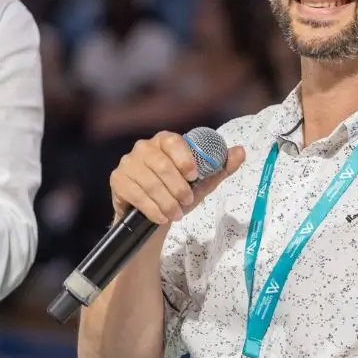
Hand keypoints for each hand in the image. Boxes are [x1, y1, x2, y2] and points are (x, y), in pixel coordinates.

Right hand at [109, 130, 244, 225]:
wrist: (153, 214)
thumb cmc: (177, 193)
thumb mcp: (201, 182)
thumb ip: (220, 167)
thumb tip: (240, 151)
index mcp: (165, 140)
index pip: (173, 141)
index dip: (184, 158)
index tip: (194, 176)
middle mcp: (143, 147)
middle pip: (161, 164)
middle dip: (177, 187)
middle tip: (187, 202)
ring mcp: (128, 163)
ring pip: (149, 182)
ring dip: (166, 201)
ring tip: (176, 214)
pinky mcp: (117, 180)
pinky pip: (135, 194)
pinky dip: (151, 208)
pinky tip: (160, 217)